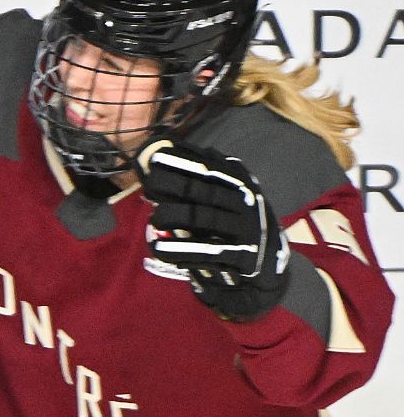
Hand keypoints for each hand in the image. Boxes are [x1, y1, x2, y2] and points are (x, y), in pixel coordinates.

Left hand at [139, 140, 290, 321]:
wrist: (268, 261)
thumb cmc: (236, 221)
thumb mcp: (228, 195)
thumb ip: (202, 178)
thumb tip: (162, 155)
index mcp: (240, 182)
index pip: (210, 167)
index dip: (183, 161)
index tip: (156, 157)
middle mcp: (244, 202)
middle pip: (205, 190)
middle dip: (175, 185)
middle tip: (149, 184)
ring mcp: (243, 229)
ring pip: (204, 218)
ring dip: (174, 215)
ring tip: (155, 218)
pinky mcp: (239, 255)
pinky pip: (205, 251)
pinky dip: (179, 250)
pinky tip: (158, 248)